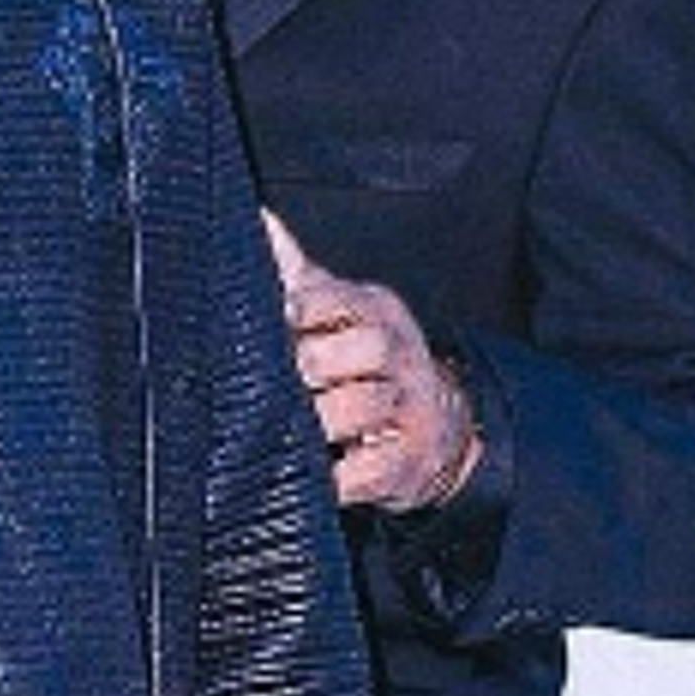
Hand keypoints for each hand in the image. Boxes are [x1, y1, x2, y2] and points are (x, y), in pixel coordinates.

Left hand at [262, 216, 477, 512]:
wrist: (437, 427)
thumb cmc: (368, 363)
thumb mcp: (341, 311)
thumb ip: (298, 273)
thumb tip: (257, 218)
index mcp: (375, 312)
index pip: (342, 298)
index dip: (306, 310)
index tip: (280, 320)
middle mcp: (399, 356)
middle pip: (365, 348)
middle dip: (316, 363)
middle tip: (286, 378)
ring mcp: (408, 410)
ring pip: (360, 410)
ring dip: (318, 421)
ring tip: (288, 426)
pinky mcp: (404, 463)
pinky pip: (364, 471)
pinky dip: (335, 476)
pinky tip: (315, 470)